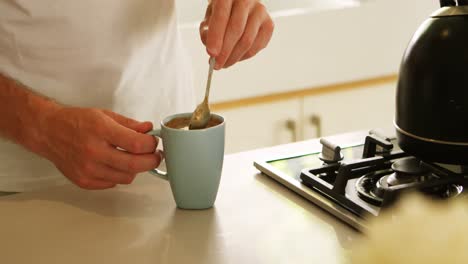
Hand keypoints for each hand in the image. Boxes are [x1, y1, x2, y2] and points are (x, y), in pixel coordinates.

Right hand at [39, 107, 161, 189]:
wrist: (49, 132)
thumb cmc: (77, 121)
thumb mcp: (105, 115)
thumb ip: (130, 124)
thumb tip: (149, 130)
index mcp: (101, 131)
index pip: (138, 145)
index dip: (151, 145)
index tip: (154, 142)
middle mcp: (94, 151)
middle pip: (135, 165)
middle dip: (151, 161)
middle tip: (155, 156)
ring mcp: (88, 169)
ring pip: (127, 177)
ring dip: (135, 169)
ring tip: (131, 158)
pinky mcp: (84, 181)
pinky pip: (113, 184)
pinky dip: (118, 175)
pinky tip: (114, 164)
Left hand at [200, 0, 273, 68]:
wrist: (239, 4)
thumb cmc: (222, 12)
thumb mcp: (209, 17)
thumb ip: (207, 32)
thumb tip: (213, 52)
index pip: (222, 16)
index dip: (216, 36)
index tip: (211, 53)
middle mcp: (247, 0)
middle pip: (236, 30)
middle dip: (225, 51)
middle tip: (217, 64)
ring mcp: (260, 12)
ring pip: (248, 40)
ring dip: (234, 57)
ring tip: (224, 63)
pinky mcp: (269, 24)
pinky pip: (257, 46)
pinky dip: (244, 56)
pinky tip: (236, 57)